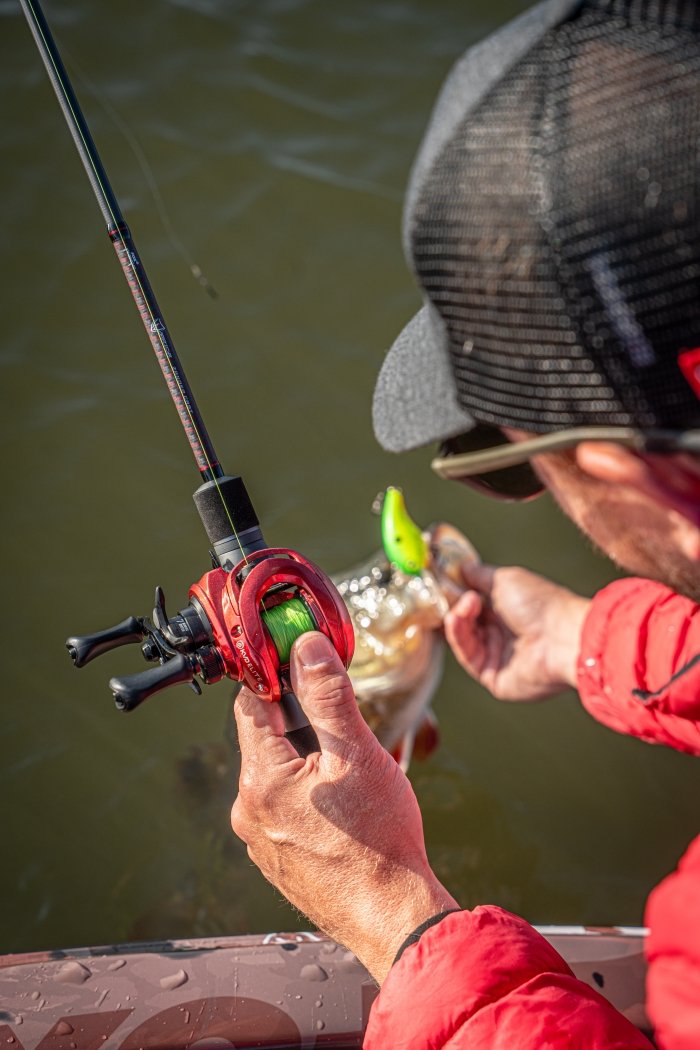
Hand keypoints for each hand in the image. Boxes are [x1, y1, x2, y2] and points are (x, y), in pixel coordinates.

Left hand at [231, 632, 458, 983]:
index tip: (302, 661)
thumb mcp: (357, 752)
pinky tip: (345, 806)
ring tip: (352, 771)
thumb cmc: (379, 841)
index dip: (276, 676)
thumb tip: (308, 648)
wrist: (393, 918)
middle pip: (266, 739)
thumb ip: (328, 695)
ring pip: (278, 775)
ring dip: (307, 760)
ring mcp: (261, 840)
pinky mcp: (278, 860)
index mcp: (260, 779)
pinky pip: (285, 809)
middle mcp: (249, 810)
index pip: (251, 704)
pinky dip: (309, 795)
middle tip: (343, 722)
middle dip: (301, 721)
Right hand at [444, 563, 589, 700]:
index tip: (444, 583)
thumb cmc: (540, 604)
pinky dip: (459, 637)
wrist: (562, 637)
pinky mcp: (494, 677)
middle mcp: (503, 635)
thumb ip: (480, 575)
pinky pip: (468, 658)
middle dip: (456, 606)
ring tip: (464, 605)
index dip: (458, 595)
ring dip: (458, 619)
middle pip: (466, 623)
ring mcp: (498, 657)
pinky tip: (456, 619)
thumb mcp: (505, 579)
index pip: (474, 605)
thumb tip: (462, 568)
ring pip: (464, 639)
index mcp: (509, 611)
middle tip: (452, 593)